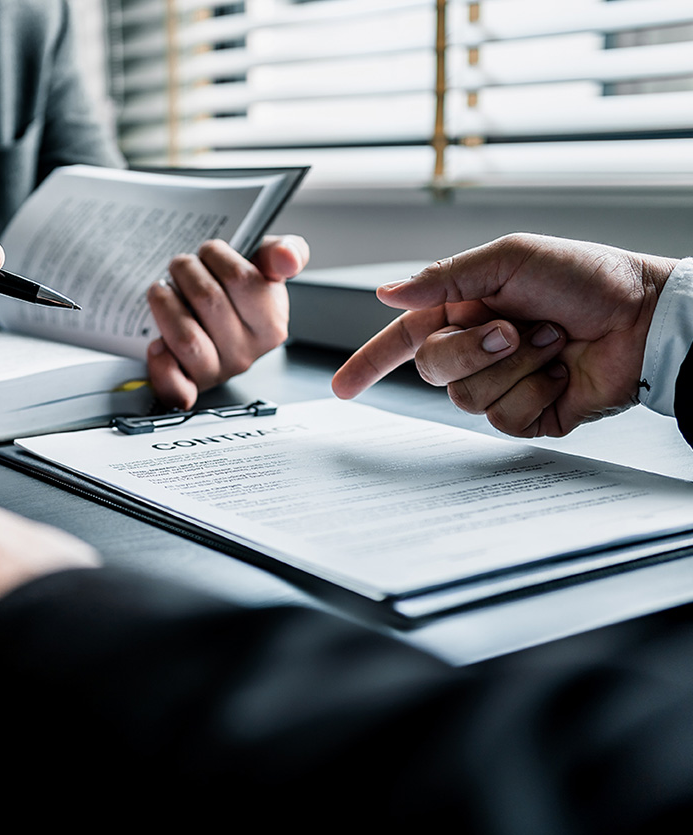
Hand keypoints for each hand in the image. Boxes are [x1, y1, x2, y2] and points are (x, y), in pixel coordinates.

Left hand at [146, 235, 308, 408]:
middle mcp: (245, 353)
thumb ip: (281, 253)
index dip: (218, 255)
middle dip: (186, 271)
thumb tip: (287, 256)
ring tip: (161, 291)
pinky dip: (161, 364)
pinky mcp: (187, 387)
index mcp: (270, 325)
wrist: (207, 330)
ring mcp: (215, 373)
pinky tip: (157, 343)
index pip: (242, 279)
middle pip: (209, 301)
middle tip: (181, 265)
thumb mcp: (263, 270)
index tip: (209, 251)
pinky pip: (175, 386)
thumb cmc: (235, 299)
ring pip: (186, 338)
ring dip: (164, 304)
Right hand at [331, 234, 678, 437]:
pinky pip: (505, 419)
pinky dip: (537, 392)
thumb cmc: (588, 277)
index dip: (369, 364)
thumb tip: (387, 292)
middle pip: (430, 369)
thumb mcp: (510, 257)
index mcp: (463, 310)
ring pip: (465, 398)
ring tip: (550, 341)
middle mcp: (477, 349)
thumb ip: (443, 275)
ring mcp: (502, 384)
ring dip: (514, 366)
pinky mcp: (530, 415)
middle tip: (513, 328)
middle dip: (471, 350)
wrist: (646, 317)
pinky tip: (562, 372)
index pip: (401, 340)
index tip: (343, 387)